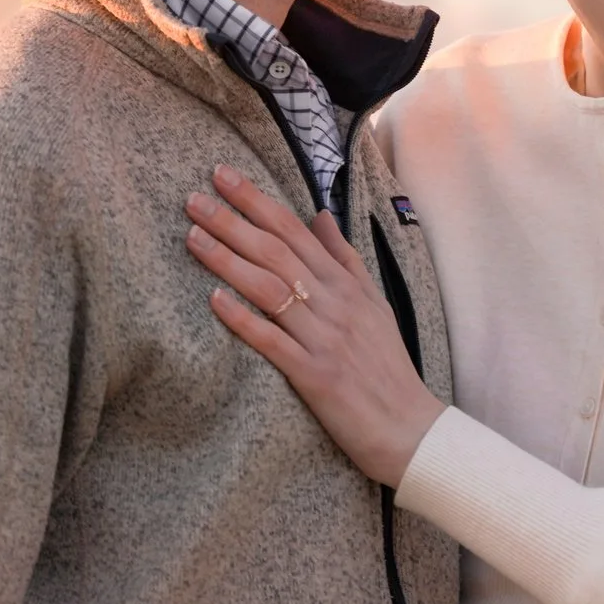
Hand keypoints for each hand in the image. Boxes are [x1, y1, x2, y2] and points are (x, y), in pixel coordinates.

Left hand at [185, 164, 443, 487]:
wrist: (410, 427)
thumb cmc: (387, 367)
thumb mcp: (374, 303)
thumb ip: (345, 258)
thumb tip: (321, 214)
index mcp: (347, 284)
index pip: (296, 230)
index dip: (258, 201)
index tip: (224, 176)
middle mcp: (335, 303)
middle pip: (277, 251)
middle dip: (233, 220)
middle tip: (194, 197)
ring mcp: (325, 337)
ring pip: (270, 288)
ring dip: (229, 260)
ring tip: (192, 237)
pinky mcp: (314, 374)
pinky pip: (273, 340)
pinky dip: (244, 319)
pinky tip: (215, 300)